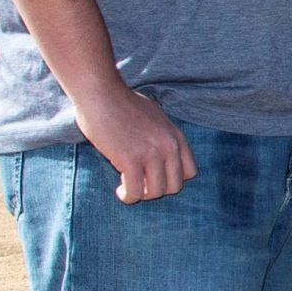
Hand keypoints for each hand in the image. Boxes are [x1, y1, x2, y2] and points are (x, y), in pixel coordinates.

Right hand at [75, 83, 196, 203]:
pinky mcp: (130, 159)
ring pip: (156, 192)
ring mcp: (151, 153)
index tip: (155, 178)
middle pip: (174, 187)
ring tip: (128, 189)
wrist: (101, 94)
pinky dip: (128, 196)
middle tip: (140, 185)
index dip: (172, 179)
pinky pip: (135, 192)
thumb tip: (159, 150)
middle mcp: (168, 146)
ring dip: (141, 195)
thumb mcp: (155, 117)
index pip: (190, 172)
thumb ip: (162, 135)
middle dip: (156, 190)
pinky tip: (120, 191)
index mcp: (176, 136)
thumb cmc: (122, 103)